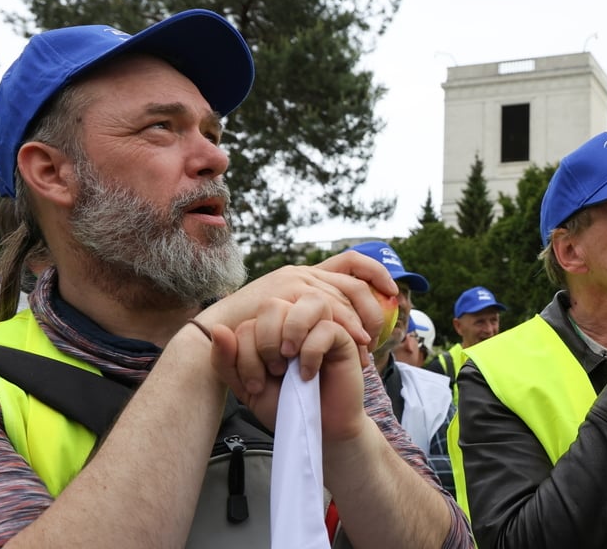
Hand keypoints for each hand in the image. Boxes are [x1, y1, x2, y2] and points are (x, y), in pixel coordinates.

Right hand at [199, 251, 397, 357]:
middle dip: (373, 306)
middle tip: (378, 333)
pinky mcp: (288, 294)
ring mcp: (294, 281)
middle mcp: (302, 272)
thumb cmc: (249, 335)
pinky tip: (352, 343)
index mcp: (304, 275)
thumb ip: (306, 314)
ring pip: (343, 296)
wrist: (214, 335)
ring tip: (366, 345)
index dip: (376, 273)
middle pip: (353, 281)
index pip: (350, 261)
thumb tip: (337, 320)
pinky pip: (328, 307)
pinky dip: (345, 325)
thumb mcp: (282, 319)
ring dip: (360, 320)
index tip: (393, 290)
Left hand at [208, 303, 367, 440]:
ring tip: (289, 359)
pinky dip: (312, 351)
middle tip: (274, 371)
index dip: (245, 354)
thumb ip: (227, 360)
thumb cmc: (285, 407)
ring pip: (305, 302)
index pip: (248, 323)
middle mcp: (294, 323)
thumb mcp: (247, 387)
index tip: (255, 386)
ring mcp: (320, 327)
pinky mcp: (343, 339)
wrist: (317, 431)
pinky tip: (309, 374)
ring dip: (290, 331)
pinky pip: (326, 327)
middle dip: (266, 341)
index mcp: (269, 331)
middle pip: (273, 305)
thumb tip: (218, 329)